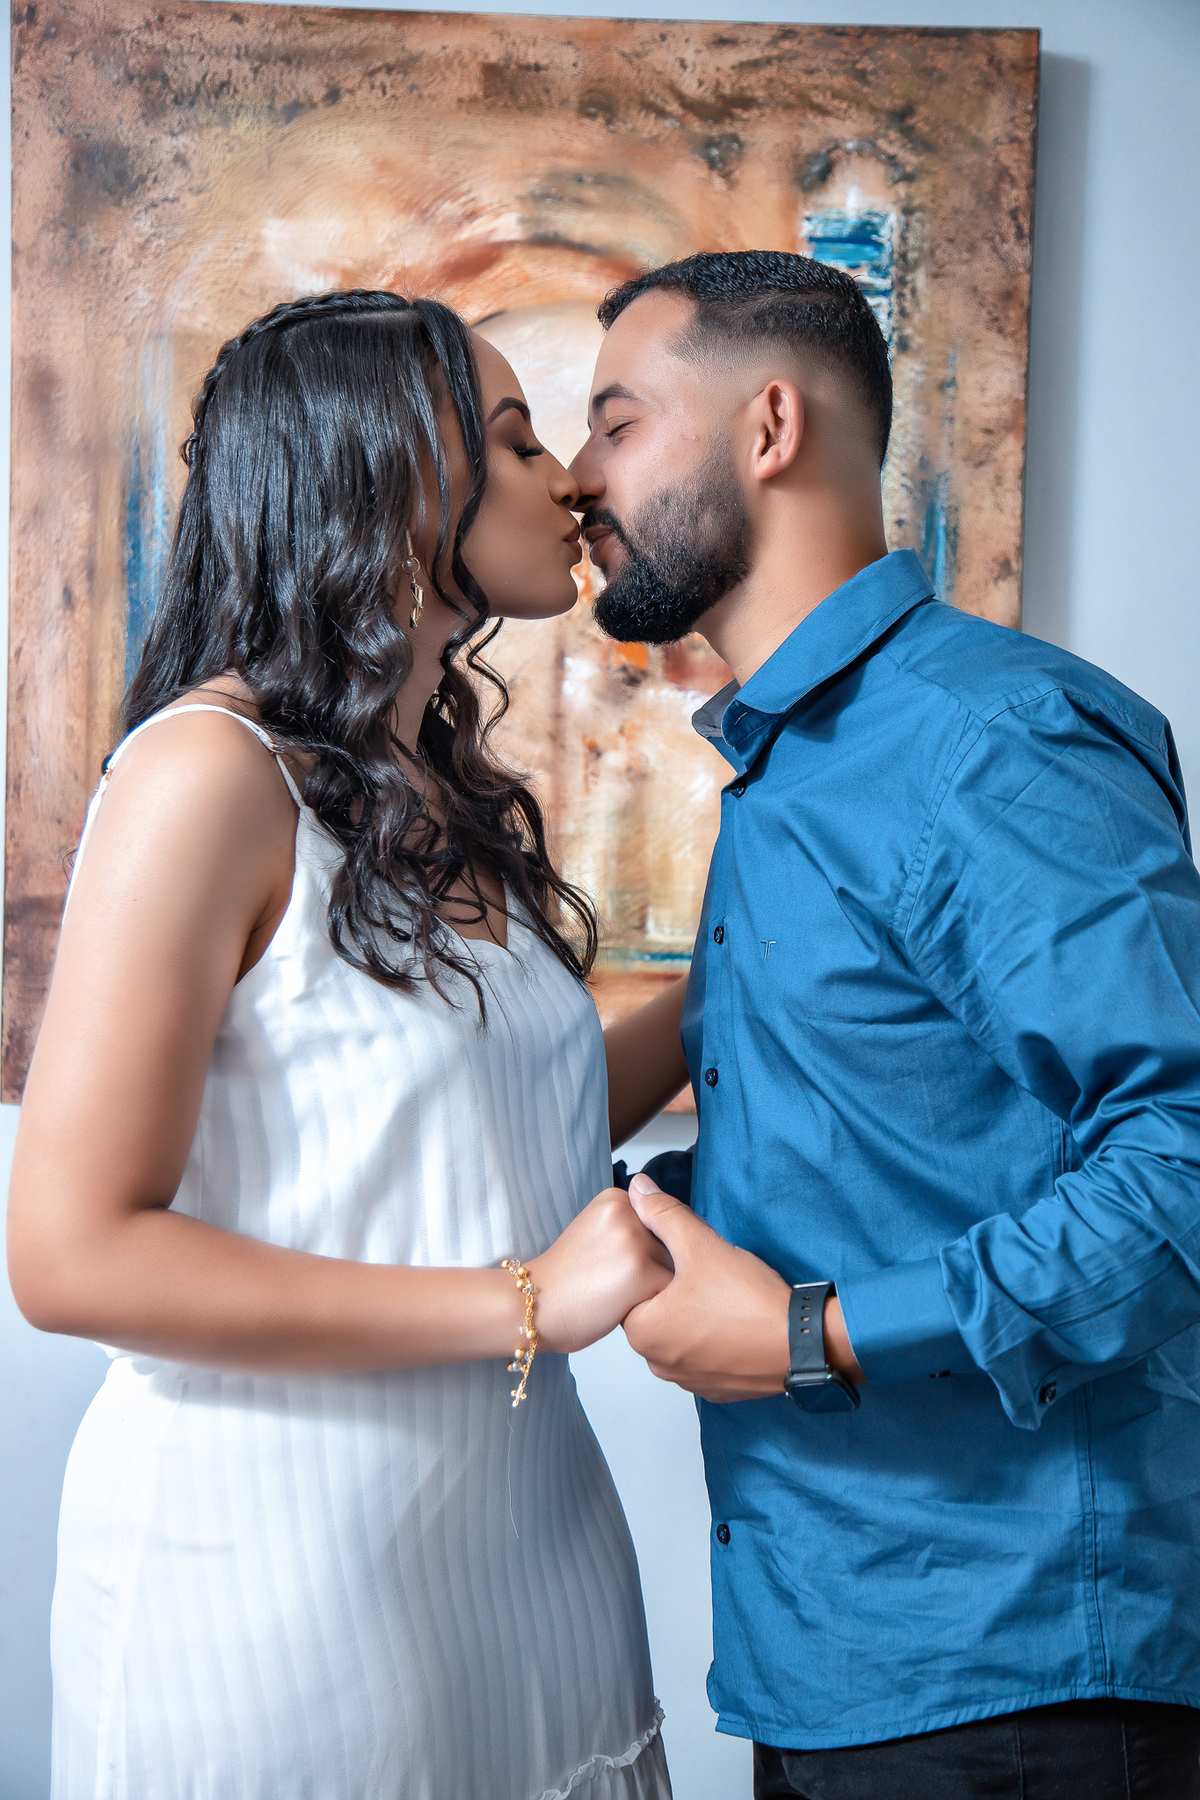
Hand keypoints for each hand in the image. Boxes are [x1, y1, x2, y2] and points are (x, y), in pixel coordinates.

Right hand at [528, 1188, 673, 1354]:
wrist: (533, 1305)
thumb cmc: (565, 1279)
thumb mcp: (596, 1231)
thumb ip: (631, 1226)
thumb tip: (673, 1232)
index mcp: (615, 1198)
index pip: (659, 1224)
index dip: (643, 1251)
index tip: (612, 1262)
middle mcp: (628, 1211)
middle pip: (669, 1245)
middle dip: (653, 1267)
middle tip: (612, 1280)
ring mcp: (636, 1240)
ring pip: (673, 1269)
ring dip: (655, 1286)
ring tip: (616, 1292)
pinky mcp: (643, 1272)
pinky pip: (671, 1294)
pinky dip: (653, 1306)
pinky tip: (620, 1306)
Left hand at [620, 1174, 801, 1402]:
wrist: (802, 1342)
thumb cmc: (750, 1303)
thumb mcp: (700, 1244)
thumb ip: (664, 1214)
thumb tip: (640, 1190)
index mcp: (643, 1333)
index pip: (636, 1290)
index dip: (660, 1268)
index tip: (684, 1261)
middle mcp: (659, 1364)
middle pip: (658, 1313)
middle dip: (678, 1292)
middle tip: (708, 1276)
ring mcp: (688, 1381)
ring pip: (682, 1335)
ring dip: (697, 1316)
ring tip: (725, 1297)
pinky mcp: (716, 1388)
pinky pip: (706, 1356)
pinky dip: (717, 1339)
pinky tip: (736, 1321)